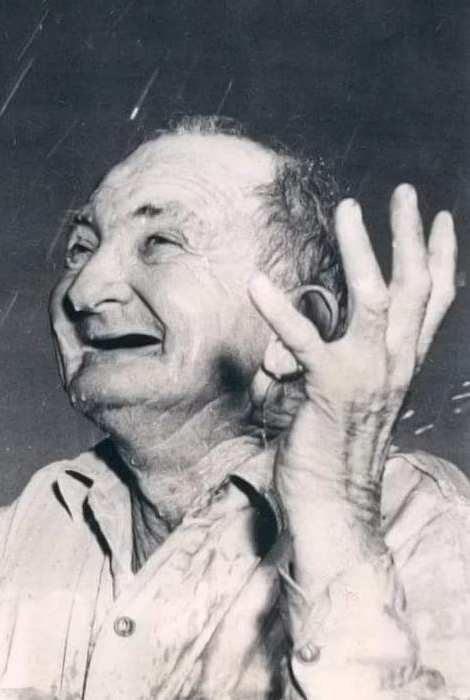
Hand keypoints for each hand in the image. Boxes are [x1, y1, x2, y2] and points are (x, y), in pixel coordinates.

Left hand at [248, 184, 455, 590]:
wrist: (334, 505)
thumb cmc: (334, 453)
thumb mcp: (345, 400)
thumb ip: (331, 363)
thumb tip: (290, 343)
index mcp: (402, 365)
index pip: (433, 303)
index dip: (441, 258)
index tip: (440, 220)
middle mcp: (395, 364)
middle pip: (414, 287)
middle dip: (409, 235)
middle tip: (402, 193)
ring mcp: (367, 374)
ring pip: (373, 297)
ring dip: (361, 249)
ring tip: (348, 211)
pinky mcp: (329, 387)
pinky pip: (304, 339)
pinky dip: (279, 309)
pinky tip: (257, 284)